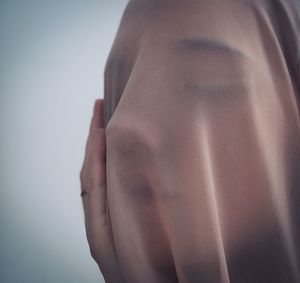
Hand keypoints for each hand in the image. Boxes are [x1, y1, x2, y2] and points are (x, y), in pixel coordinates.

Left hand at [80, 99, 123, 281]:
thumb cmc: (139, 275)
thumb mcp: (129, 246)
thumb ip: (126, 214)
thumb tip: (131, 177)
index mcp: (100, 220)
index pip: (93, 173)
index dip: (96, 146)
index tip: (100, 120)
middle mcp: (97, 214)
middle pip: (90, 168)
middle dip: (93, 137)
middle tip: (98, 108)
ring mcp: (101, 214)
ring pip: (94, 175)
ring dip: (96, 148)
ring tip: (101, 123)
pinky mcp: (108, 217)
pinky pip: (100, 186)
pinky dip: (102, 164)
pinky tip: (109, 153)